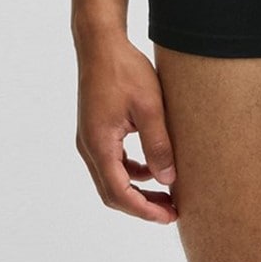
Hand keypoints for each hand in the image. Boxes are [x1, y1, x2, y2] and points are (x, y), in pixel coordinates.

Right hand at [74, 34, 178, 223]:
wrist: (101, 44)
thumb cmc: (124, 71)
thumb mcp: (149, 107)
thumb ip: (158, 145)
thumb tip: (168, 180)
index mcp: (100, 145)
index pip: (119, 193)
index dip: (144, 209)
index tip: (168, 217)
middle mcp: (89, 147)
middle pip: (112, 191)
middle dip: (141, 205)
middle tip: (171, 211)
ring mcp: (90, 138)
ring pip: (111, 178)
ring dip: (136, 189)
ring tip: (165, 193)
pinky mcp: (95, 129)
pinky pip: (111, 161)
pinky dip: (130, 171)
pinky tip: (151, 166)